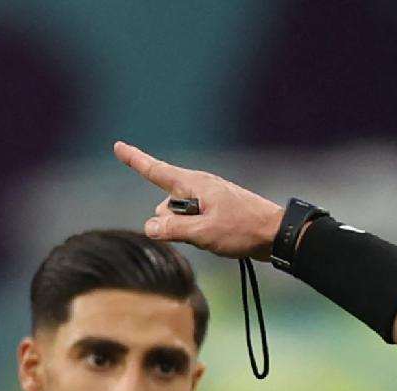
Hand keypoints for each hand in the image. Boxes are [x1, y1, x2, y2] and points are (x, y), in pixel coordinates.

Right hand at [113, 141, 283, 260]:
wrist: (277, 234)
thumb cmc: (243, 230)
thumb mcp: (204, 233)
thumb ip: (173, 230)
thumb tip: (150, 226)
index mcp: (194, 184)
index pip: (156, 171)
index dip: (136, 160)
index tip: (118, 146)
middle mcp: (200, 187)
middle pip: (166, 206)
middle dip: (171, 223)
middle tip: (204, 233)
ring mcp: (210, 199)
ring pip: (181, 217)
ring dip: (189, 231)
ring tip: (218, 236)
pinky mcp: (218, 211)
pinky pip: (196, 222)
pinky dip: (199, 232)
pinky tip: (219, 238)